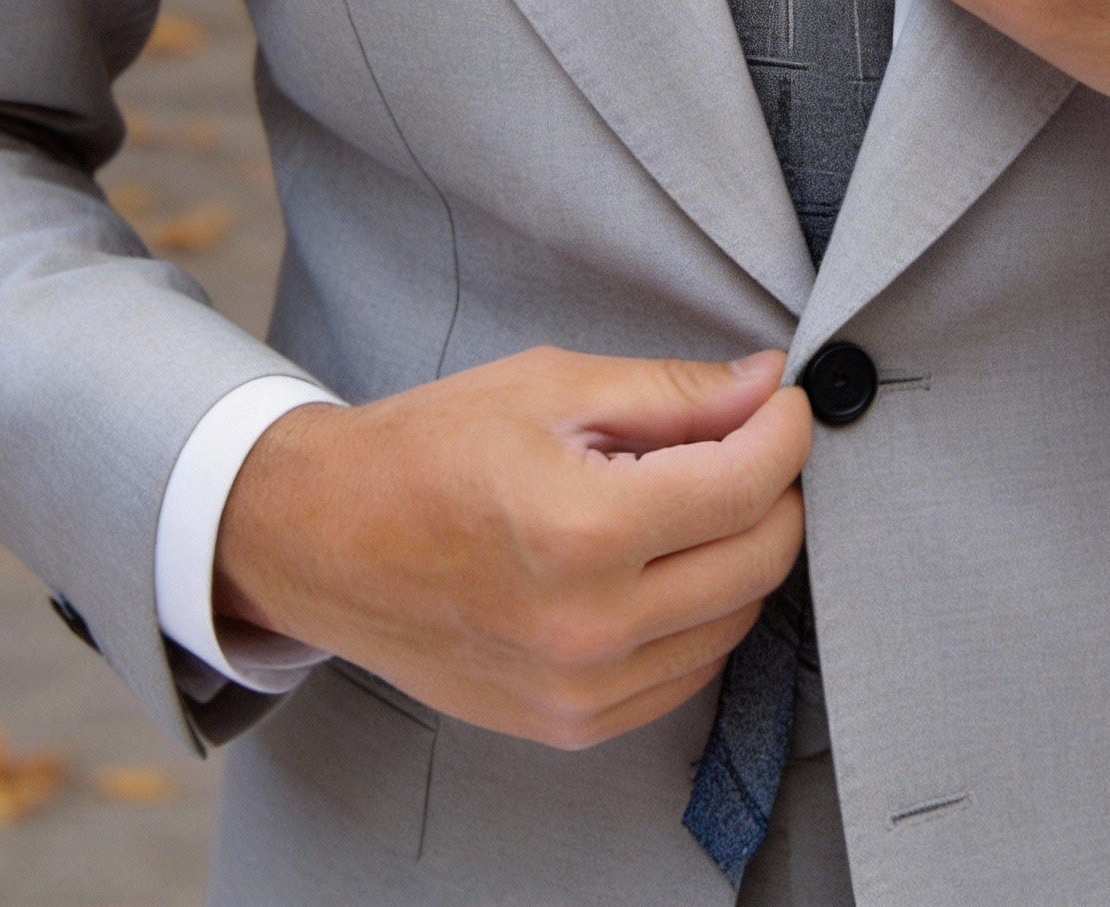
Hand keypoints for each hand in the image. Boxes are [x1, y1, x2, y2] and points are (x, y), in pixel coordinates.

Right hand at [212, 347, 810, 749]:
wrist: (324, 540)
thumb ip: (674, 391)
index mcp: (582, 530)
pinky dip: (704, 612)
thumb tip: (767, 382)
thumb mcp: (551, 387)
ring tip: (700, 494)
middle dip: (777, 487)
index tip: (784, 400)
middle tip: (753, 439)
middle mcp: (589, 627)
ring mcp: (581, 690)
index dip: (785, 429)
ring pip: (736, 619)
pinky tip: (667, 560)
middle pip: (760, 558)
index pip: (746, 484)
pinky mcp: (571, 725)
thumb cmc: (428, 449)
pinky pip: (689, 672)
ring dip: (744, 550)